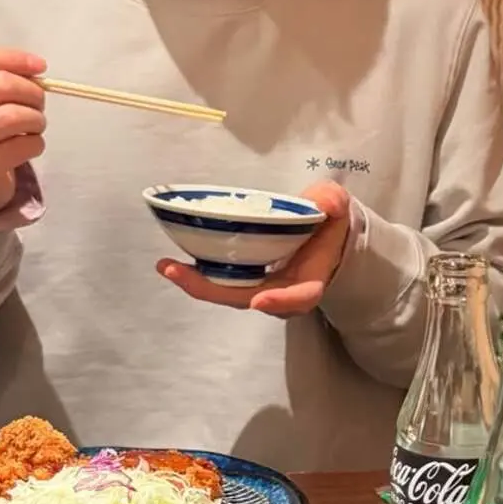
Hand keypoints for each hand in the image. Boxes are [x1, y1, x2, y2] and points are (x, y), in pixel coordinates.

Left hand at [157, 181, 351, 316]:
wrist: (325, 236)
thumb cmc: (328, 223)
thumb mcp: (335, 206)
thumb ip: (331, 202)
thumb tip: (328, 203)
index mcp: (309, 278)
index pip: (300, 296)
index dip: (281, 301)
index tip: (260, 301)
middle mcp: (282, 290)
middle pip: (247, 299)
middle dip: (212, 291)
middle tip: (178, 272)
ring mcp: (261, 287)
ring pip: (228, 294)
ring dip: (197, 284)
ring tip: (167, 267)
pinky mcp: (245, 279)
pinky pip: (221, 283)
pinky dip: (198, 276)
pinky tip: (172, 265)